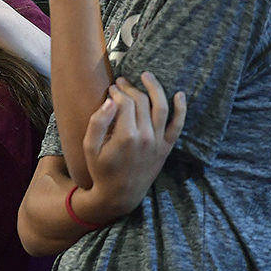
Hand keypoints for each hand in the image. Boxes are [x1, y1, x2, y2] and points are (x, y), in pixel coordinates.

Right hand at [77, 72, 185, 222]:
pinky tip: (179, 94)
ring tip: (146, 75)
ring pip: (161, 107)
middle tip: (121, 82)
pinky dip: (181, 109)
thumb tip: (110, 100)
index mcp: (126, 136)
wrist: (120, 195)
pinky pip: (177, 125)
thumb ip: (97, 122)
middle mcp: (145, 137)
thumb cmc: (101, 170)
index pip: (125, 103)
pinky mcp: (166, 148)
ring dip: (155, 88)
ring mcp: (158, 142)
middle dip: (130, 88)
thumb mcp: (89, 148)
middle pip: (141, 102)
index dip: (117, 92)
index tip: (110, 89)